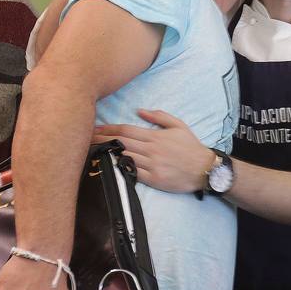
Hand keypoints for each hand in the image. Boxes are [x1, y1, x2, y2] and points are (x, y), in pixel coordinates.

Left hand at [94, 110, 214, 193]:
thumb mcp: (179, 125)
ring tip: (91, 151)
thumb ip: (159, 117)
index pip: (126, 130)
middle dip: (102, 140)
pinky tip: (108, 165)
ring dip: (107, 154)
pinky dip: (119, 168)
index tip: (95, 128)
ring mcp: (152, 165)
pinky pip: (132, 172)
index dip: (109, 129)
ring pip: (124, 157)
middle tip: (85, 138)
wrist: (205, 169)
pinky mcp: (154, 179)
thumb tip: (140, 111)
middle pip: (121, 143)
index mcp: (155, 136)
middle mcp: (152, 150)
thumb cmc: (191, 147)